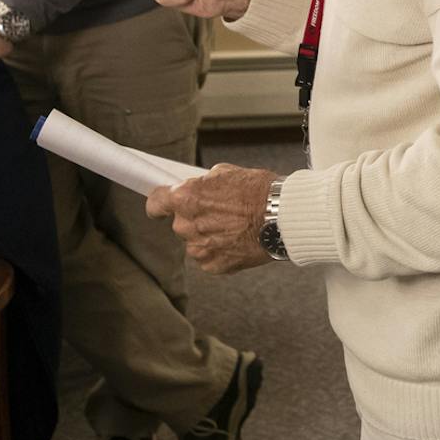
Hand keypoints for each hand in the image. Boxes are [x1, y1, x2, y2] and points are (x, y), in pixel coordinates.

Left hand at [147, 164, 277, 273]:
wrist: (283, 217)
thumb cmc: (259, 191)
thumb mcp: (226, 173)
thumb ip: (203, 184)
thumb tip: (196, 189)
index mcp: (185, 198)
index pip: (155, 203)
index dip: (159, 204)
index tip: (161, 207)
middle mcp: (186, 225)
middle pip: (180, 223)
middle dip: (195, 218)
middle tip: (220, 212)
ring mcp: (199, 248)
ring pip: (195, 242)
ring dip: (208, 236)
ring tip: (234, 227)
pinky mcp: (213, 266)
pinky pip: (209, 258)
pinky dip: (220, 251)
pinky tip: (238, 240)